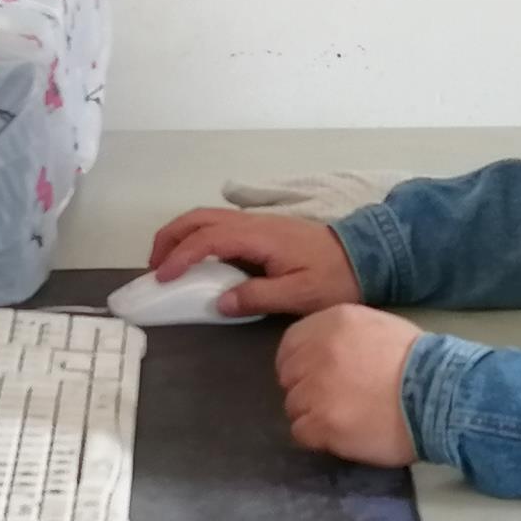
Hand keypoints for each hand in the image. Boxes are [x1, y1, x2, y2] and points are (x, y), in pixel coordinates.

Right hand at [148, 209, 361, 317]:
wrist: (367, 256)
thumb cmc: (336, 277)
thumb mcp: (300, 295)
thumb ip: (258, 297)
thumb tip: (219, 302)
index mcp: (260, 236)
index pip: (208, 239)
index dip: (181, 256)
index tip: (163, 278)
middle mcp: (254, 223)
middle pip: (200, 218)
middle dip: (170, 237)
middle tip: (153, 267)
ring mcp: (258, 224)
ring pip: (208, 218)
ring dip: (181, 235)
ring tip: (166, 262)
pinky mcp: (262, 230)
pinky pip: (220, 226)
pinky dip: (197, 237)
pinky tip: (195, 259)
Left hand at [276, 305, 421, 466]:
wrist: (441, 395)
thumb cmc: (419, 362)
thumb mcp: (378, 327)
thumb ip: (344, 336)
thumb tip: (324, 354)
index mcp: (333, 322)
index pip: (291, 344)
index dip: (300, 364)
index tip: (314, 377)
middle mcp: (318, 351)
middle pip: (289, 377)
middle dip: (306, 390)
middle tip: (335, 401)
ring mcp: (318, 388)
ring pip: (293, 407)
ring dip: (314, 415)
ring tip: (346, 419)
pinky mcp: (323, 423)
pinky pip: (302, 433)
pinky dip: (319, 437)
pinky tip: (344, 434)